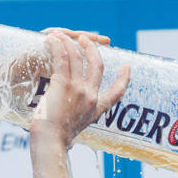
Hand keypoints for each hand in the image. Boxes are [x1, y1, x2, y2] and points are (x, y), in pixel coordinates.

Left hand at [29, 29, 129, 150]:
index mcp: (96, 109)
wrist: (50, 141)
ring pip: (78, 57)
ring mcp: (78, 89)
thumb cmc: (56, 140)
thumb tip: (70, 139)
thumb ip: (75, 125)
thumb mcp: (74, 131)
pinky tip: (53, 38)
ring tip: (62, 35)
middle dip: (92, 49)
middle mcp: (91, 97)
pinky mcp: (63, 84)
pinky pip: (63, 58)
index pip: (116, 93)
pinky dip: (58, 45)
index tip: (127, 68)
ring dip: (70, 42)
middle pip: (98, 65)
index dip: (123, 79)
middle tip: (84, 40)